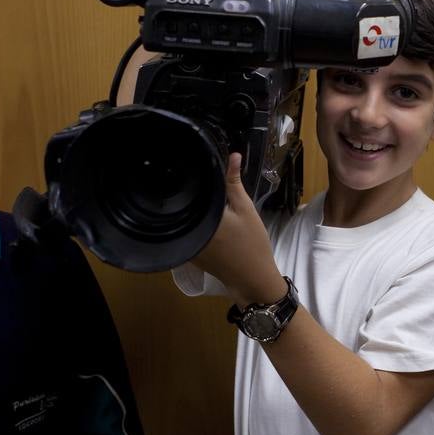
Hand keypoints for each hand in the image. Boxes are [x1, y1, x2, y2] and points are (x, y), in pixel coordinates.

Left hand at [192, 153, 285, 305]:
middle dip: (188, 189)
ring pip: (182, 217)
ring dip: (188, 206)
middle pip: (181, 203)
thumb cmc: (252, 243)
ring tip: (196, 189)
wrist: (252, 279)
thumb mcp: (245, 209)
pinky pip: (184, 229)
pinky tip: (200, 213)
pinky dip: (190, 221)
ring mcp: (184, 242)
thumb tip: (233, 155)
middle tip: (195, 171)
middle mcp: (186, 229)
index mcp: (199, 216)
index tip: (190, 160)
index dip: (188, 174)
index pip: (186, 190)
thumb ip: (234, 182)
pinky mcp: (187, 252)